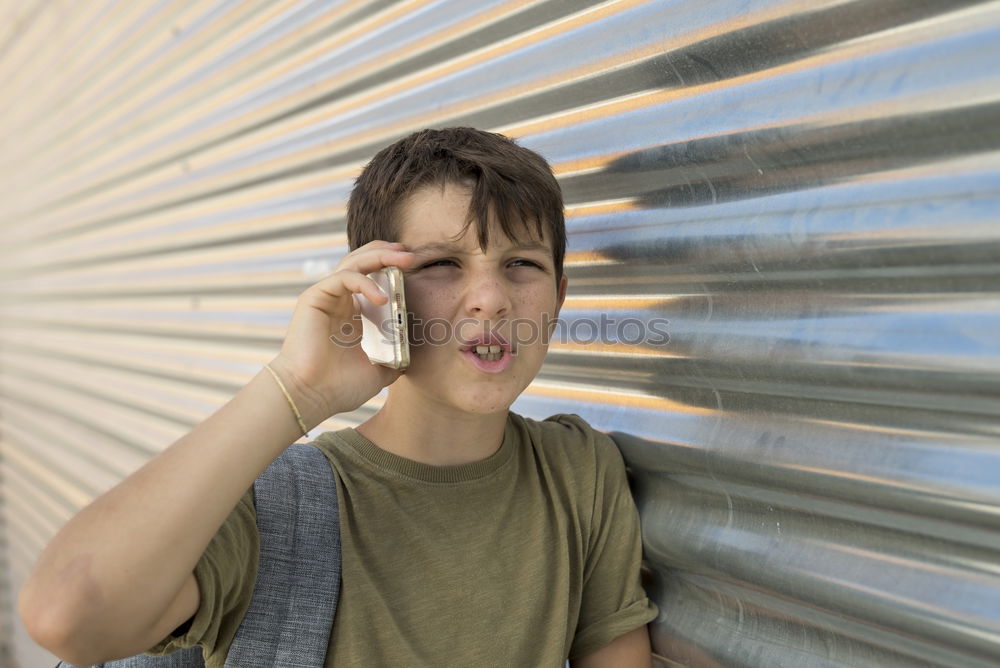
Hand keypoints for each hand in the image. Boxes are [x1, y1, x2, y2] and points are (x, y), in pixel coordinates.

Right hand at [268, 241, 414, 425]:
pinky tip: (382, 298)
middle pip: (363, 262)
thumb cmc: (339, 387)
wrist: (312, 396)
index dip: (390, 267)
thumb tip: (411, 357)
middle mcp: (339, 301)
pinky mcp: (315, 297)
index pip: (372, 278)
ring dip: (380, 256)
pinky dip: (364, 282)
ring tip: (405, 260)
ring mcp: (326, 297)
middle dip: (387, 253)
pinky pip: (343, 278)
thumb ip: (394, 359)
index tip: (412, 266)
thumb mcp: (378, 372)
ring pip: (353, 262)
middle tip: (410, 254)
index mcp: (352, 314)